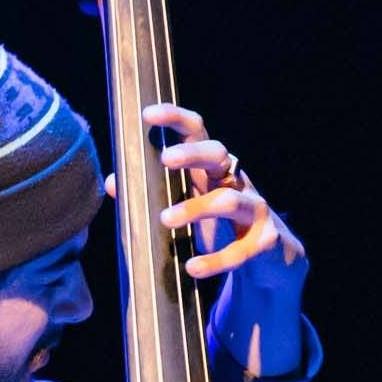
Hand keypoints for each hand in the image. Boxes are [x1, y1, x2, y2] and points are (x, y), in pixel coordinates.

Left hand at [103, 104, 306, 288]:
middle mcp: (236, 180)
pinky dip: (215, 260)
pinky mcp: (266, 240)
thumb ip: (151, 194)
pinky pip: (240, 250)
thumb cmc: (219, 227)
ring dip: (196, 208)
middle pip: (218, 153)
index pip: (196, 132)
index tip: (147, 114)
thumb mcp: (186, 206)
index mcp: (212, 167)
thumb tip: (111, 182)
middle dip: (193, 154)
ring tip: (165, 219)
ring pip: (228, 200)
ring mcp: (255, 208)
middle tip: (165, 159)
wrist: (270, 261)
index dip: (175, 118)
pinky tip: (193, 267)